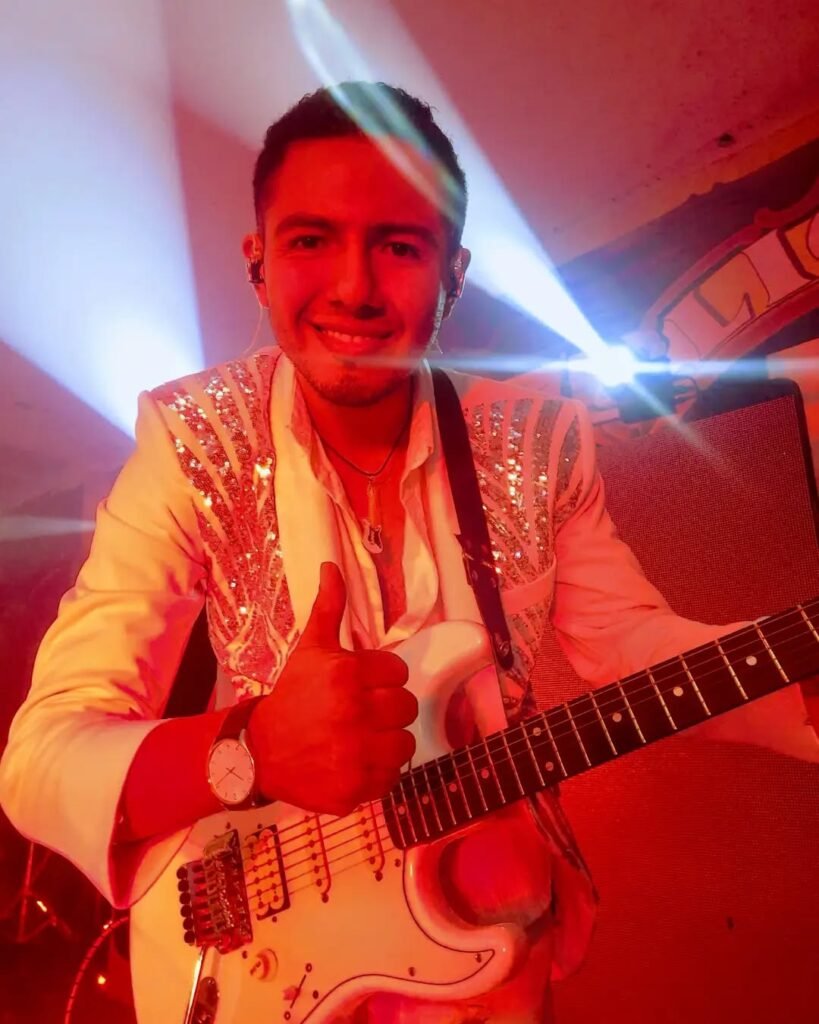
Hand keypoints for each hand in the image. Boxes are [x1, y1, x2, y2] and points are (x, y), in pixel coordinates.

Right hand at [246, 562, 416, 815]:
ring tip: (361, 738)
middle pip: (406, 707)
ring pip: (404, 744)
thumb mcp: (310, 649)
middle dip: (387, 709)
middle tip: (361, 713)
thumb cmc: (292, 696)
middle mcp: (353, 713)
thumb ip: (328, 608)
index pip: (398, 671)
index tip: (362, 686)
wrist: (258, 752)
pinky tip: (356, 761)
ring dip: (387, 742)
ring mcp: (354, 754)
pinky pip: (392, 778)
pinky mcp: (354, 788)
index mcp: (345, 675)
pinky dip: (379, 772)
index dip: (383, 678)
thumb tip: (332, 566)